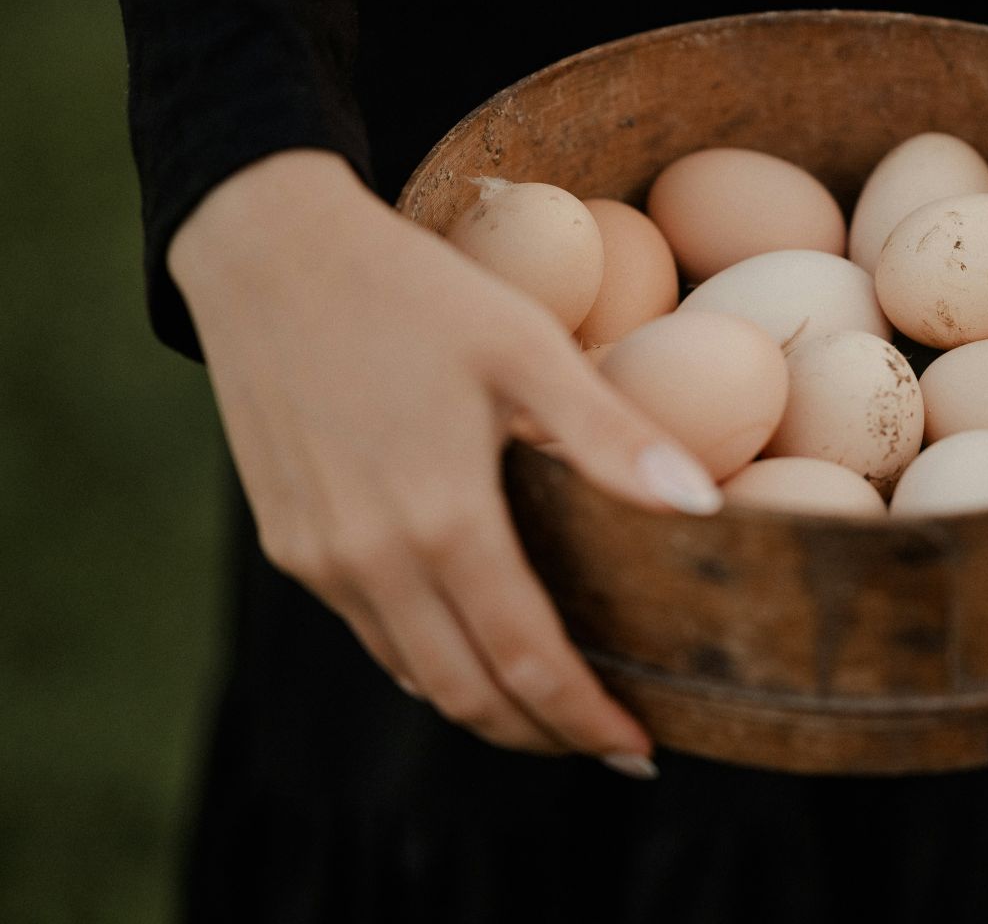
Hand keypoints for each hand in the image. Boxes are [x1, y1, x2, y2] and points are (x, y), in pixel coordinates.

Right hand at [169, 149, 721, 769]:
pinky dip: (432, 663)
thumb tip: (706, 508)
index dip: (586, 719)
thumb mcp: (526, 347)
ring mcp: (320, 560)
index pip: (526, 662)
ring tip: (555, 706)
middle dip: (545, 735)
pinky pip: (372, 635)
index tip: (641, 749)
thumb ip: (613, 437)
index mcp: (442, 520)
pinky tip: (473, 646)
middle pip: (468, 696)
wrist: (267, 251)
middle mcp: (371, 560)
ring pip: (415, 677)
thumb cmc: (415, 292)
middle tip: (611, 745)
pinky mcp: (290, 544)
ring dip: (488, 708)